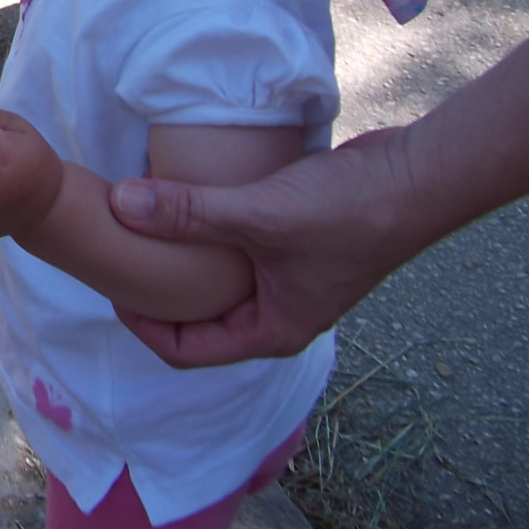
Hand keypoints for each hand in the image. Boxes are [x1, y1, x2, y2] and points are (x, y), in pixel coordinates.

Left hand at [107, 126, 422, 366]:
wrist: (418, 178)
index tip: (110, 285)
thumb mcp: (259, 213)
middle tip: (118, 255)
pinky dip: (207, 236)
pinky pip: (235, 254)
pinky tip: (185, 204)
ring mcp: (288, 281)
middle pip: (198, 320)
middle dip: (157, 292)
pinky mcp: (293, 246)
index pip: (186, 351)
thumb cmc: (348, 210)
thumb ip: (188, 211)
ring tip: (142, 228)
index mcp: (271, 331)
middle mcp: (278, 314)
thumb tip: (120, 204)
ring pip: (216, 284)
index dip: (141, 325)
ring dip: (181, 261)